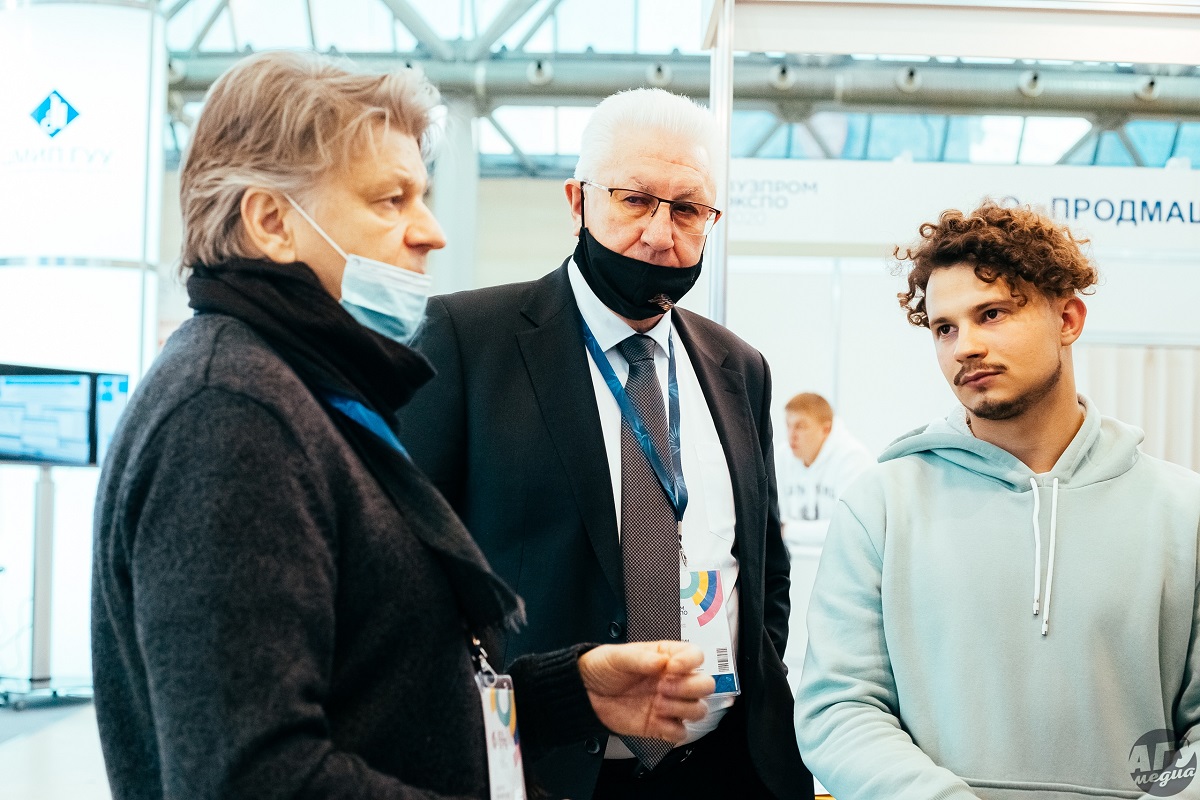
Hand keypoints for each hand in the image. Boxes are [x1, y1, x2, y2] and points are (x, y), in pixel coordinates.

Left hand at [577, 641, 715, 742]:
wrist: (584, 695)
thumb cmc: (601, 669)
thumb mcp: (617, 656)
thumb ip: (641, 658)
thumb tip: (662, 661)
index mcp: (666, 657)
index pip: (695, 655)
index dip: (690, 662)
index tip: (672, 668)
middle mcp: (672, 680)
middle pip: (705, 684)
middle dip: (688, 687)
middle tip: (662, 687)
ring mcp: (669, 703)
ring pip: (699, 709)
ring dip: (681, 708)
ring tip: (657, 704)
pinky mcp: (660, 725)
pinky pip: (681, 732)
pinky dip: (673, 728)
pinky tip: (656, 720)